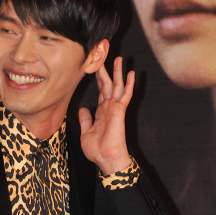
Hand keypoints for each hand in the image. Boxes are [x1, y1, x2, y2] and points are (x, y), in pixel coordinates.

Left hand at [78, 56, 134, 174]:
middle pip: (108, 83)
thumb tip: (84, 109)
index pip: (100, 90)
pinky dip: (129, 84)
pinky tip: (131, 73)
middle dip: (106, 69)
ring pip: (117, 85)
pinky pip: (126, 95)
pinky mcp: (120, 111)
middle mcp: (109, 107)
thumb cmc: (97, 150)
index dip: (98, 77)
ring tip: (119, 58)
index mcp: (101, 111)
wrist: (106, 159)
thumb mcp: (86, 132)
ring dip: (118, 72)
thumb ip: (85, 119)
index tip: (96, 65)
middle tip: (105, 55)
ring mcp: (115, 108)